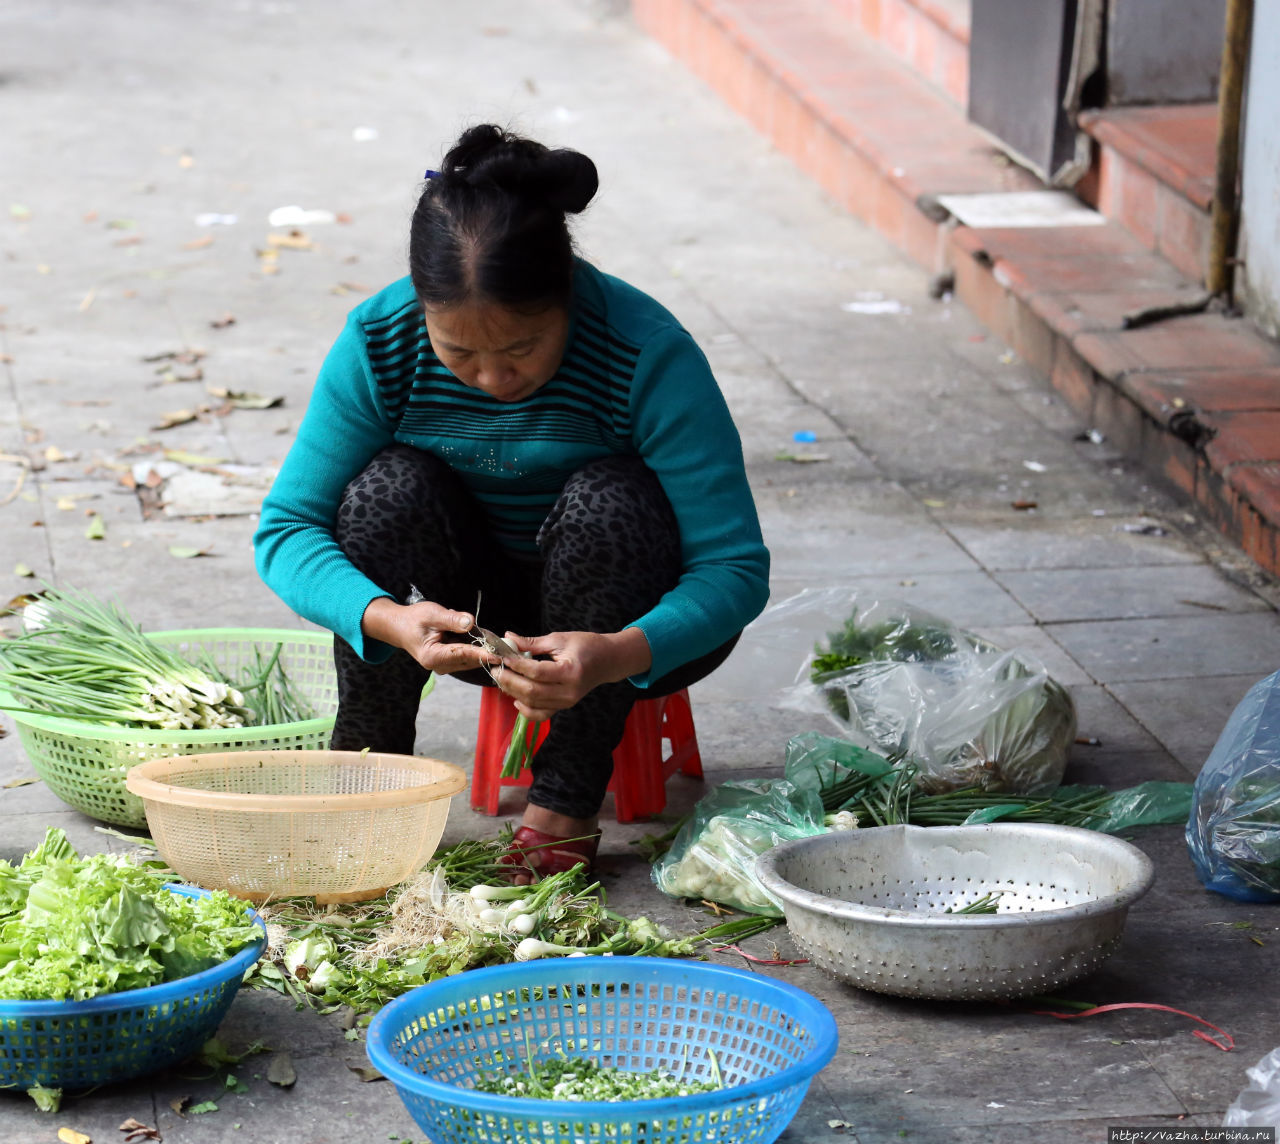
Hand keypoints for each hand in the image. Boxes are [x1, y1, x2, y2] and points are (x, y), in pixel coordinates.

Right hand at [360, 596, 497, 675]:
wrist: (401, 627)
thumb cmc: (414, 619)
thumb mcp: (432, 614)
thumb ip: (451, 619)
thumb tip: (470, 623)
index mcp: (432, 656)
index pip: (463, 655)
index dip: (482, 654)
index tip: (498, 655)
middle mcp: (440, 666)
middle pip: (470, 659)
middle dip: (486, 649)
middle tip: (501, 638)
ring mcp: (445, 666)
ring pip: (471, 658)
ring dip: (481, 647)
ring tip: (484, 633)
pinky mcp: (450, 663)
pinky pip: (468, 656)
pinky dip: (475, 646)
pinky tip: (476, 634)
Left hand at [494, 628, 651, 720]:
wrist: (608, 661)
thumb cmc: (586, 645)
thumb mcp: (559, 639)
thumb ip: (532, 643)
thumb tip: (508, 638)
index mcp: (571, 671)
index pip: (537, 672)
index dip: (516, 665)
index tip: (502, 656)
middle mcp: (569, 691)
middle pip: (532, 691)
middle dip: (510, 681)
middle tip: (496, 670)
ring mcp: (567, 702)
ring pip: (533, 704)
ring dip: (513, 692)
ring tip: (502, 679)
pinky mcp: (564, 707)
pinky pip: (541, 714)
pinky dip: (525, 710)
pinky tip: (515, 698)